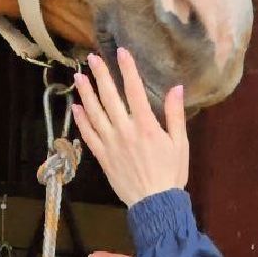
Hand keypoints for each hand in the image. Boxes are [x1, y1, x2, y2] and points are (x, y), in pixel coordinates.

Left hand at [71, 48, 187, 207]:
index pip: (134, 90)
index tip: (121, 52)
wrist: (154, 204)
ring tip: (79, 76)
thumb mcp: (180, 143)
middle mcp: (125, 131)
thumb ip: (175, 115)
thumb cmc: (171, 173)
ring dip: (86, 93)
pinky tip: (77, 107)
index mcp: (146, 126)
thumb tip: (177, 88)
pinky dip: (81, 120)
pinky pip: (88, 135)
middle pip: (109, 97)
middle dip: (100, 75)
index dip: (127, 69)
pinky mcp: (102, 157)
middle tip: (92, 58)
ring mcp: (111, 144)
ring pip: (94, 113)